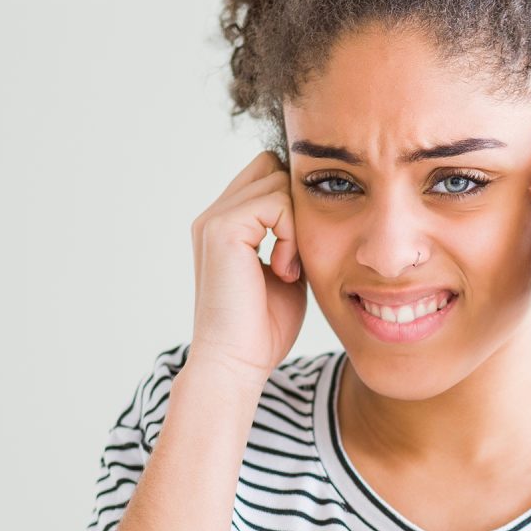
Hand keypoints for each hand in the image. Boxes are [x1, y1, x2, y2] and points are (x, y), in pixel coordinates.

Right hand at [187, 149, 306, 384]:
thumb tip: (317, 215)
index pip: (265, 177)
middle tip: (298, 255)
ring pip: (277, 180)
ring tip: (291, 267)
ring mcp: (214, 219)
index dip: (293, 200)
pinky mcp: (223, 228)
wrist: (237, 363)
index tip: (301, 249)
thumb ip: (293, 238)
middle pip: (272, 167)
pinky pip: (276, 202)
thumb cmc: (263, 328)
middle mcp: (214, 216)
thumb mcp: (287, 272)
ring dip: (296, 223)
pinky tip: (286, 270)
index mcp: (225, 225)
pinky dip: (292, 234)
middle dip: (297, 204)